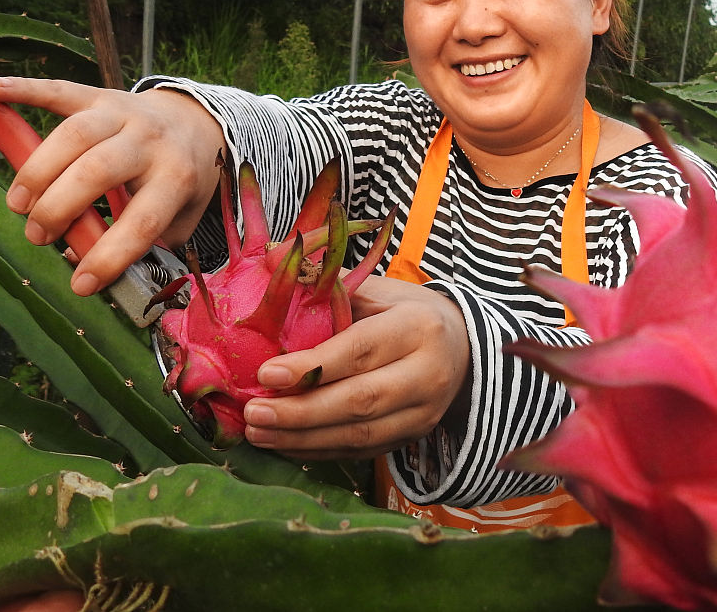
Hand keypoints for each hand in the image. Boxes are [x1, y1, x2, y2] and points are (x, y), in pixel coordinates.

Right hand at [0, 76, 225, 294]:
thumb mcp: (182, 217)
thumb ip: (146, 244)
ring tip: (18, 204)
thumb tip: (86, 264)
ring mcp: (125, 113)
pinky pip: (60, 90)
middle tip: (38, 236)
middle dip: (60, 207)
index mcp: (177, 178)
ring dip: (38, 170)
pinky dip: (24, 91)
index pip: (144, 221)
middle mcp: (152, 142)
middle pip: (99, 170)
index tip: (81, 284)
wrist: (195, 123)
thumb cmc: (182, 180)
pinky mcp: (100, 96)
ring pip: (75, 133)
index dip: (111, 255)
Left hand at [242, 275, 470, 460]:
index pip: (360, 350)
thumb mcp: (378, 290)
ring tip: (259, 433)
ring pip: (359, 435)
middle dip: (300, 412)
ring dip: (302, 438)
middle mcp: (427, 373)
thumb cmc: (408, 313)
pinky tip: (285, 443)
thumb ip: (329, 287)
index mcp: (418, 326)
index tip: (265, 373)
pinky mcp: (413, 435)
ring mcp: (424, 411)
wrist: (463, 347)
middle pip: (359, 400)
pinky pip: (361, 451)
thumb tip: (271, 265)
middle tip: (253, 412)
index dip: (312, 366)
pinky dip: (319, 450)